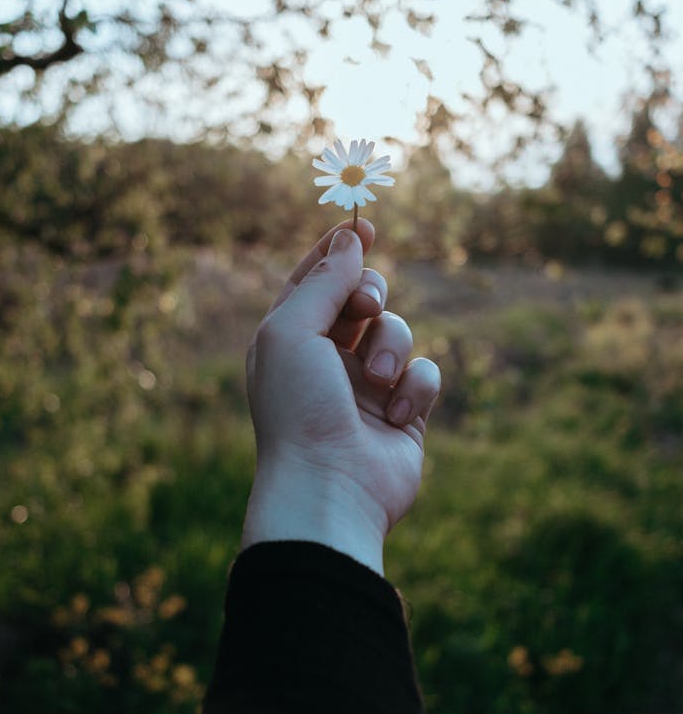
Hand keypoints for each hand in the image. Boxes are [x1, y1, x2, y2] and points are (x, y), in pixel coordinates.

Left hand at [241, 217, 440, 574]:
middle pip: (362, 298)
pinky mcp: (404, 414)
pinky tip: (396, 416)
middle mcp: (326, 360)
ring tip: (375, 382)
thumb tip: (350, 237)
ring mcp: (366, 388)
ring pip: (398, 333)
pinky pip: (425, 374)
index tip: (365, 225)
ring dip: (391, 348)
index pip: (314, 280)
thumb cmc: (298, 408)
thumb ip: (323, 280)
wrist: (328, 488)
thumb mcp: (292, 330)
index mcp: (289, 339)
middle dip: (370, 294)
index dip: (338, 251)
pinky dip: (415, 388)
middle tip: (365, 307)